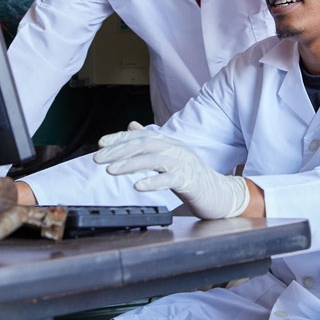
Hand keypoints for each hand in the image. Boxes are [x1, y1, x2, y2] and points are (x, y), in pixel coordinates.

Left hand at [93, 122, 249, 219]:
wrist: (221, 193)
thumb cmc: (193, 176)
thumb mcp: (170, 156)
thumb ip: (151, 142)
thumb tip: (131, 126)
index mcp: (169, 143)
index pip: (140, 136)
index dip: (119, 138)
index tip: (100, 144)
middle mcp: (175, 149)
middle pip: (144, 144)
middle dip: (118, 150)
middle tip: (98, 158)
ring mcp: (183, 163)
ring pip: (153, 159)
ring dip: (130, 164)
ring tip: (111, 170)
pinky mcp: (190, 180)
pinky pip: (169, 179)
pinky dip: (153, 181)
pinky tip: (138, 185)